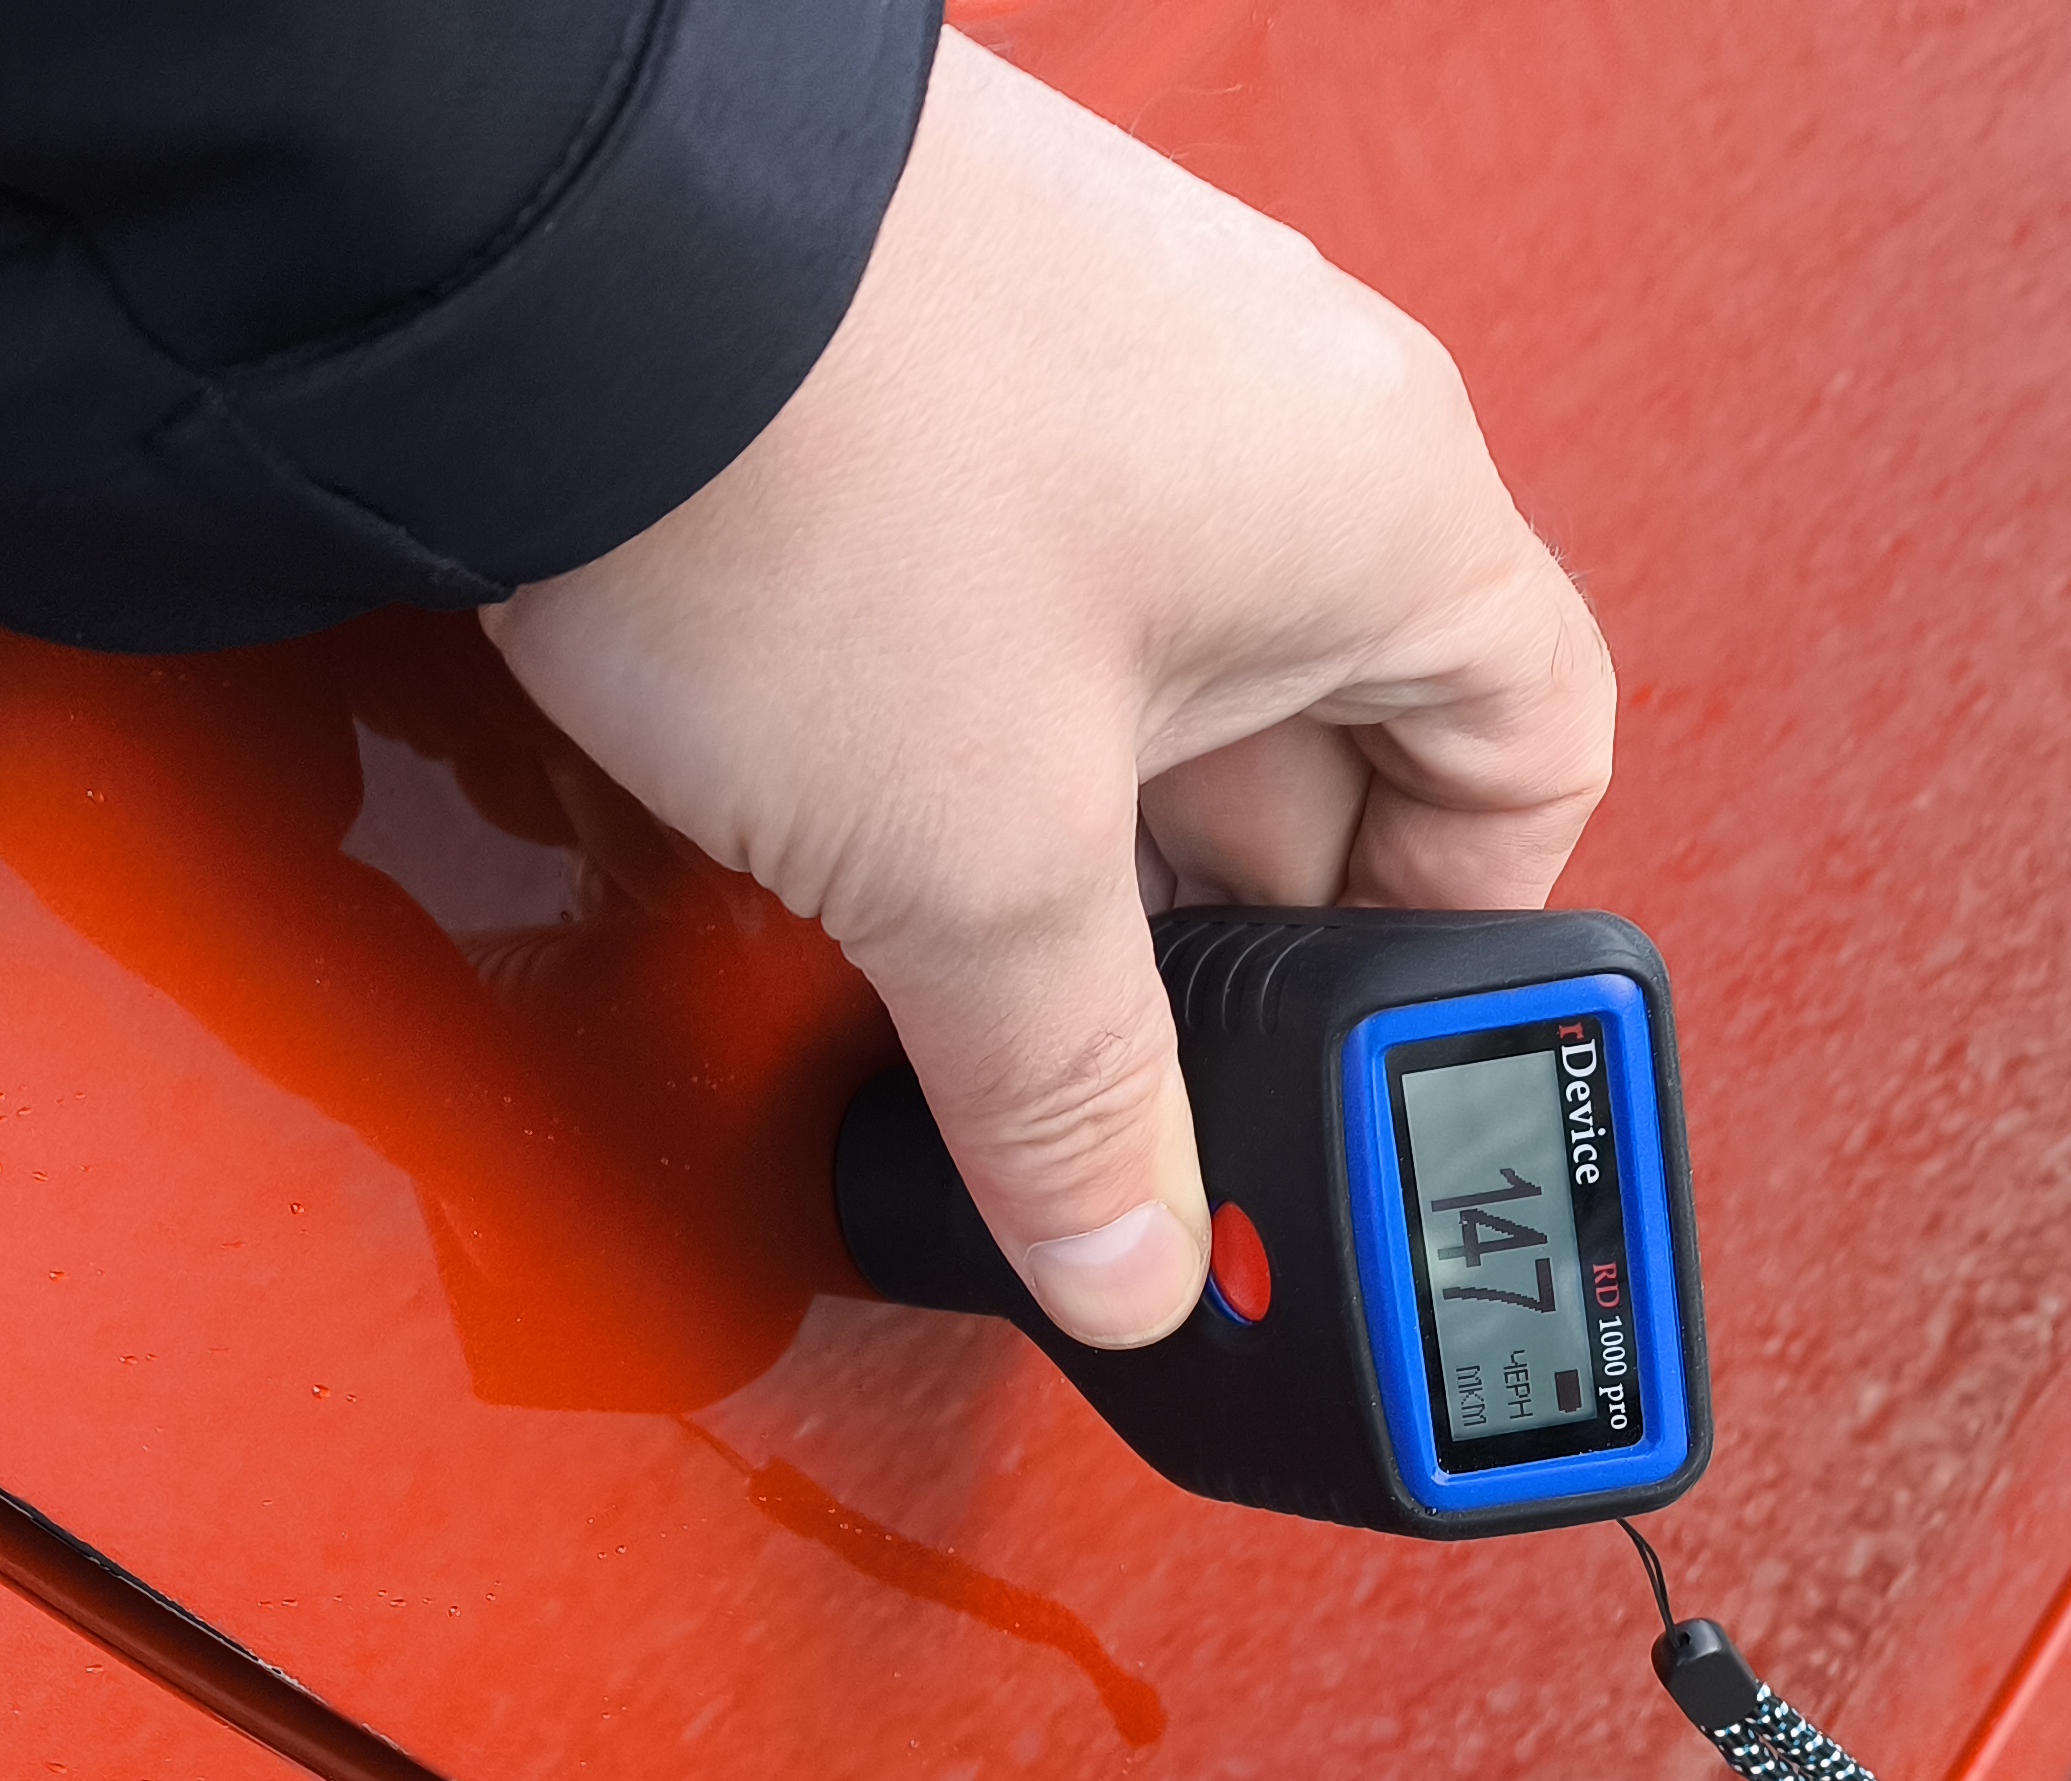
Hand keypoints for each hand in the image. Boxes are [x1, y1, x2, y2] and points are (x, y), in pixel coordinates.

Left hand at [483, 30, 1611, 1345]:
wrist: (534, 234)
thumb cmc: (810, 461)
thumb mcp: (978, 866)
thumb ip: (1075, 1098)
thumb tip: (1130, 1256)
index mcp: (1388, 503)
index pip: (1536, 766)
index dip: (1450, 954)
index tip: (1334, 1065)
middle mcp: (1282, 407)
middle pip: (1332, 748)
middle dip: (1219, 926)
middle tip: (1116, 1056)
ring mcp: (1115, 363)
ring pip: (1163, 679)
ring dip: (1080, 833)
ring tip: (964, 928)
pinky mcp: (952, 361)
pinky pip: (1026, 591)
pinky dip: (969, 720)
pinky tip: (860, 794)